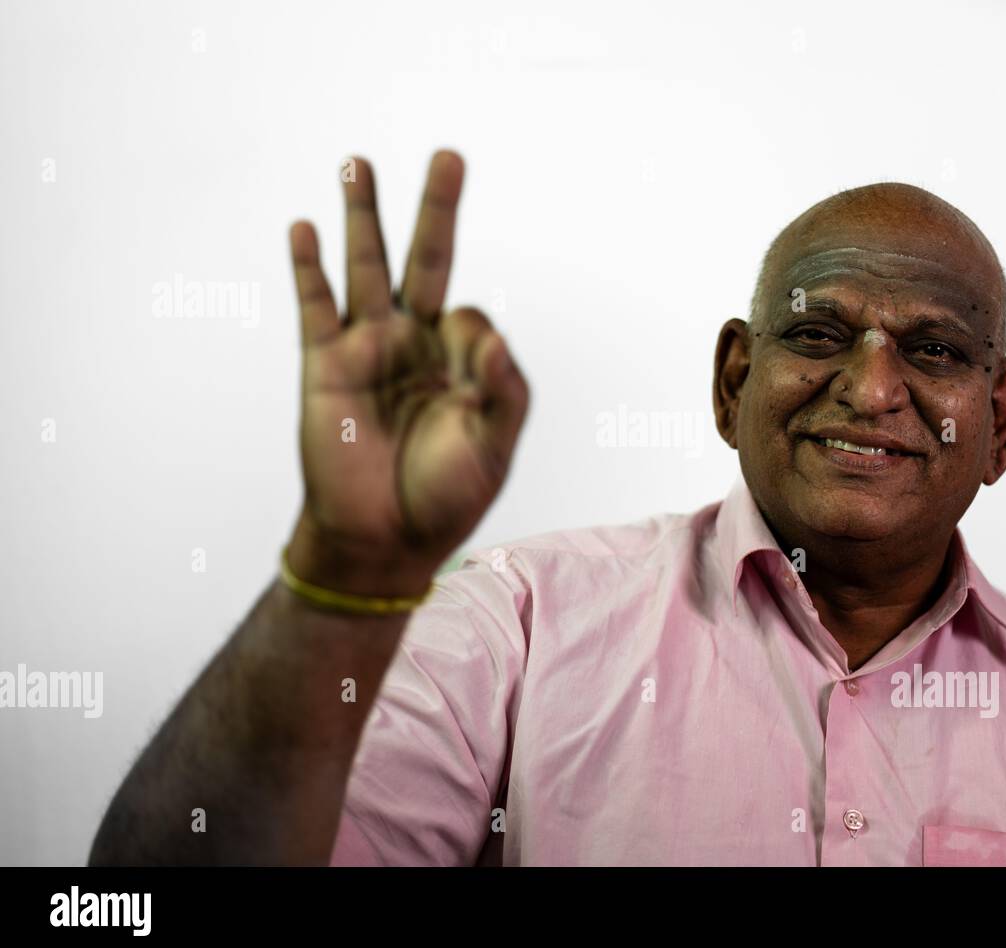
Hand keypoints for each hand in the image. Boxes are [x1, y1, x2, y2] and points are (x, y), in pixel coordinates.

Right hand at [286, 152, 528, 593]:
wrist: (382, 540)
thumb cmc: (445, 496)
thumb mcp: (495, 448)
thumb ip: (505, 392)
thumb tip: (494, 334)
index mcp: (458, 362)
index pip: (471, 317)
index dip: (473, 344)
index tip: (468, 387)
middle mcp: (413, 344)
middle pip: (426, 260)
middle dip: (436, 209)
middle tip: (450, 155)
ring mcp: (367, 349)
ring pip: (366, 268)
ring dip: (363, 217)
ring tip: (358, 162)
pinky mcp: (325, 366)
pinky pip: (315, 308)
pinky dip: (309, 269)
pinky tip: (306, 228)